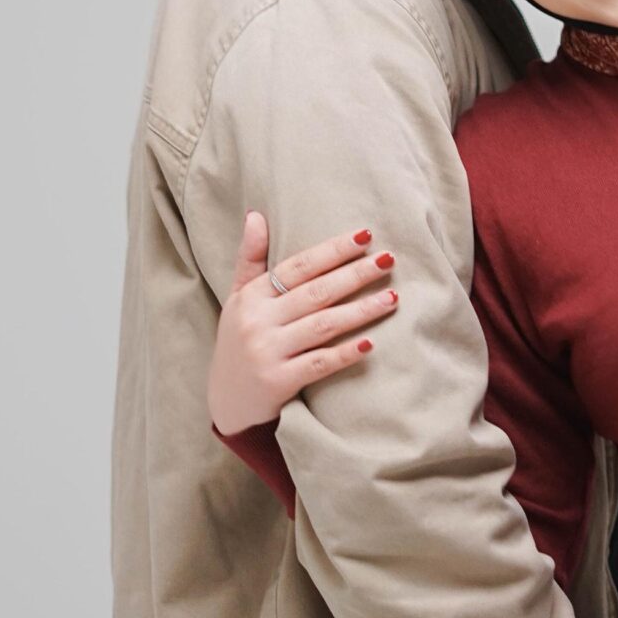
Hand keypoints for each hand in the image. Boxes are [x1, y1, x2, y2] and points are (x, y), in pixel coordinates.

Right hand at [208, 211, 401, 435]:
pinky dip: (345, 353)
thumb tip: (256, 215)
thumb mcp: (238, 299)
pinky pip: (319, 364)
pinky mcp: (278, 382)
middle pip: (316, 292)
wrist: (226, 402)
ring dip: (360, 311)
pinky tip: (371, 343)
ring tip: (391, 298)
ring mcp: (268, 352)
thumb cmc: (238, 342)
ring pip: (322, 325)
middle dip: (355, 275)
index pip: (298, 267)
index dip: (332, 251)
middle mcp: (258, 321)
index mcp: (252, 296)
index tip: (365, 236)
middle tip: (389, 261)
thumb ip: (249, 259)